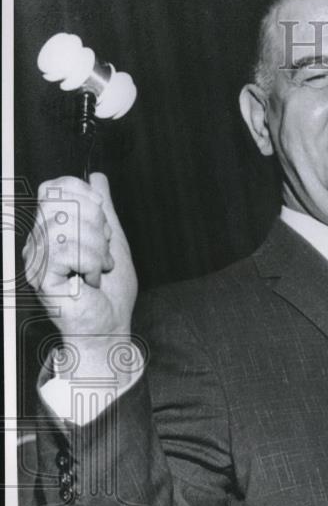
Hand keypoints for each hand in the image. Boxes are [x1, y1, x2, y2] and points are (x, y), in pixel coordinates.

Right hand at [23, 173, 137, 353]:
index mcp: (52, 228)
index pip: (55, 187)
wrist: (110, 328)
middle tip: (104, 254)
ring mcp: (36, 259)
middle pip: (63, 201)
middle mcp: (38, 240)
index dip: (86, 197)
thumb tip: (96, 177)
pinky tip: (92, 280)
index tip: (104, 227)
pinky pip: (66, 250)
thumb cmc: (110, 293)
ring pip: (67, 226)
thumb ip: (103, 210)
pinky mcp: (41, 277)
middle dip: (97, 225)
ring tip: (100, 269)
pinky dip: (91, 263)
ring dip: (98, 249)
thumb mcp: (113, 242)